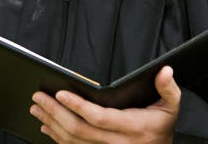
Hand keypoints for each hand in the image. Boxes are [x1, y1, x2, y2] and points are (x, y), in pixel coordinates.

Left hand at [30, 66, 180, 143]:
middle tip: (38, 97)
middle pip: (79, 130)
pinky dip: (57, 137)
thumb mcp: (171, 107)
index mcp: (132, 128)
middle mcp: (116, 143)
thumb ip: (168, 88)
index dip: (78, 106)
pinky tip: (46, 125)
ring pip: (72, 141)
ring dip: (51, 124)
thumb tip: (166, 71)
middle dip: (55, 112)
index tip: (60, 93)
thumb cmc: (162, 127)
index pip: (99, 118)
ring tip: (36, 108)